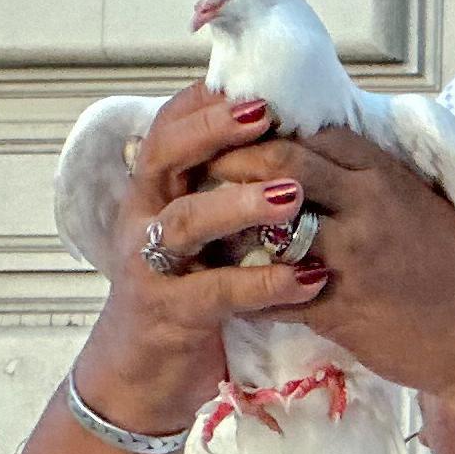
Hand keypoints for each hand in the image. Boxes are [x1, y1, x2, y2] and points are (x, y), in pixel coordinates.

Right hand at [71, 87, 330, 433]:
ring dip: (237, 203)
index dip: (206, 103)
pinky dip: (264, 284)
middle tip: (265, 115)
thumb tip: (281, 135)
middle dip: (212, 132)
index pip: (170, 128)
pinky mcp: (169, 314)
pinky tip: (310, 277)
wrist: (144, 371)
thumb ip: (226, 187)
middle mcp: (144, 218)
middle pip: (164, 157)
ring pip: (184, 221)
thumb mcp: (205, 231)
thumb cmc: (189, 287)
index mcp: (157, 191)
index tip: (254, 81)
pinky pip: (215, 293)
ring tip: (291, 194)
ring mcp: (151, 266)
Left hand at [206, 127, 454, 426]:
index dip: (272, 137)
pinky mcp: (339, 308)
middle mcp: (368, 207)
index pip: (314, 135)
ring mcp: (352, 257)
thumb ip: (371, 185)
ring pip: (264, 226)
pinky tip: (235, 291)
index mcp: (390, 178)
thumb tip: (317, 167)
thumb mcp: (423, 208)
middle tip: (205, 180)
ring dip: (228, 230)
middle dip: (233, 166)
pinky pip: (270, 292)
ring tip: (211, 235)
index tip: (244, 148)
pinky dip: (245, 291)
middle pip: (279, 164)